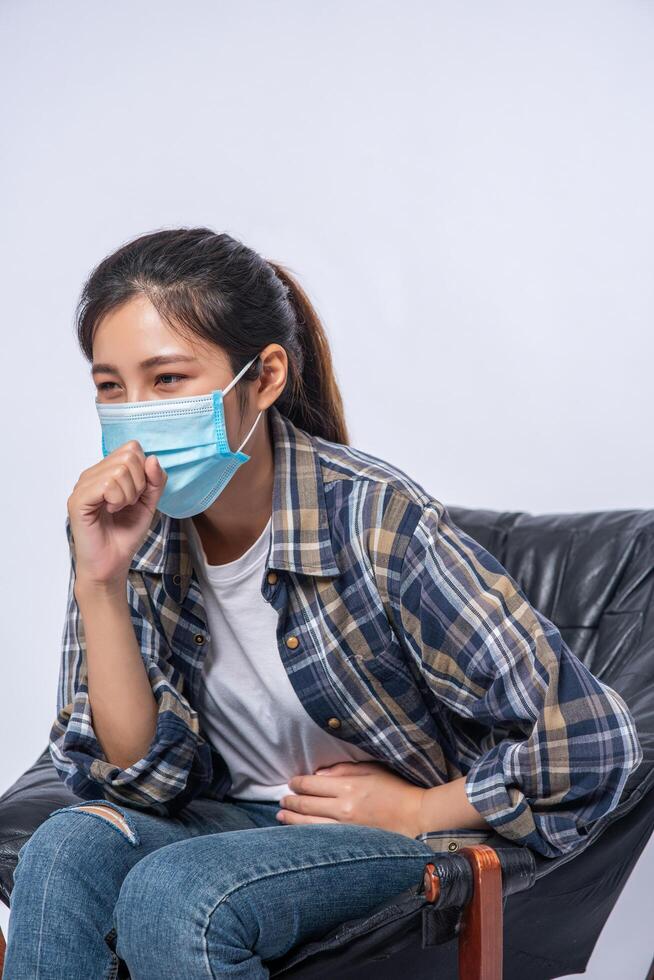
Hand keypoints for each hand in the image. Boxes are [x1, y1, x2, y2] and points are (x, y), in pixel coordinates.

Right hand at [68, 440, 167, 591]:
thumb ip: (155, 481)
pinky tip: (109, 511)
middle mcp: (92, 474)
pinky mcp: (78, 500)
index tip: (138, 494)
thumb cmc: (125, 534)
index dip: (144, 471)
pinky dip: (117, 500)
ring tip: (117, 509)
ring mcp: (83, 485)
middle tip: (128, 503)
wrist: (112, 562)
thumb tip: (152, 458)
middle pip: (129, 456)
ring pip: (120, 470)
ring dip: (128, 495)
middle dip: (139, 483)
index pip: (132, 448)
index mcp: (106, 471)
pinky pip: (107, 484)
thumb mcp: (149, 503)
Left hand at [276, 760, 426, 838]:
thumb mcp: (371, 770)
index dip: (297, 783)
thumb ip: (343, 770)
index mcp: (347, 787)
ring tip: (281, 815)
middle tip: (282, 799)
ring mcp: (345, 829)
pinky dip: (305, 835)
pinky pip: (321, 839)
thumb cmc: (396, 789)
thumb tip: (318, 774)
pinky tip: (297, 833)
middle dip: (290, 801)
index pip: (311, 784)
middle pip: (306, 804)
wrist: (417, 817)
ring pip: (308, 825)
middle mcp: (343, 808)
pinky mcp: (350, 843)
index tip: (291, 782)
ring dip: (290, 819)